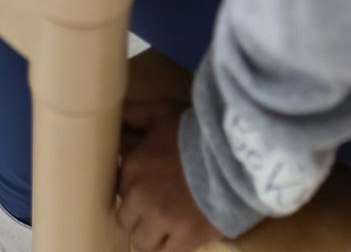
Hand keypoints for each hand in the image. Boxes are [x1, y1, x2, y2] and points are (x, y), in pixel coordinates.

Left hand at [117, 108, 224, 251]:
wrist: (236, 155)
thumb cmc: (199, 131)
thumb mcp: (163, 112)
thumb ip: (136, 114)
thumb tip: (115, 116)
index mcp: (132, 167)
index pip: (119, 190)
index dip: (133, 192)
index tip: (147, 190)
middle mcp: (140, 196)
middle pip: (126, 221)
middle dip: (139, 218)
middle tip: (156, 213)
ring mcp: (162, 220)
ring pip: (143, 243)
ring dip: (153, 237)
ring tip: (168, 230)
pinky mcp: (185, 238)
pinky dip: (173, 247)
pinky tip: (182, 239)